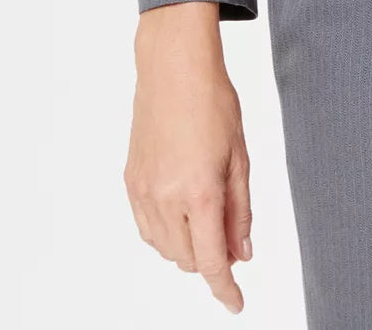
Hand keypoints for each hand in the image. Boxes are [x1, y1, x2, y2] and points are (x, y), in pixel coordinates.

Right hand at [124, 2, 252, 313]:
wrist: (173, 68)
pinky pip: (146, 227)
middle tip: (231, 235)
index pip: (211, 261)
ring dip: (187, 245)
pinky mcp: (130, 181)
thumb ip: (240, 210)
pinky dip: (165, 231)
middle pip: (187, 259)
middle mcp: (165, 198)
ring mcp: (143, 191)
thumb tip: (241, 253)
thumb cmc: (213, 103)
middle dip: (210, 257)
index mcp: (199, 192)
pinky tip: (182, 209)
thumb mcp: (239, 157)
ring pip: (164, 247)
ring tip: (207, 214)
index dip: (225, 288)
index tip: (236, 304)